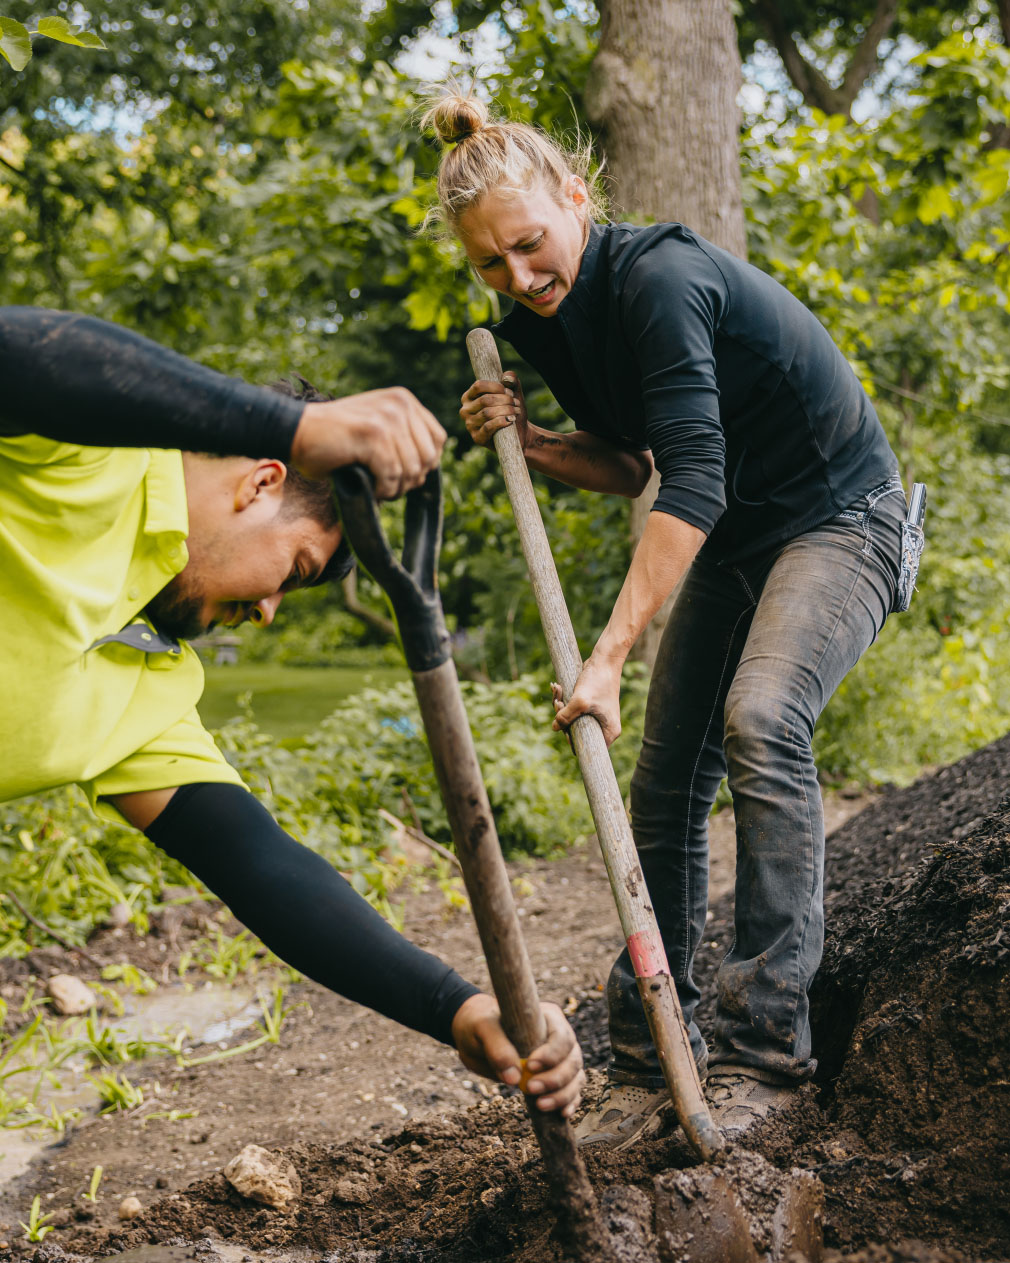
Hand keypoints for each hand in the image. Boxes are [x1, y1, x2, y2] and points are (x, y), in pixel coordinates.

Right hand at [290, 388, 445, 499]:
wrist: (295, 432)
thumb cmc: (334, 439)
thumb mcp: (376, 428)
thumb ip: (403, 438)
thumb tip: (430, 468)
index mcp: (404, 400)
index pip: (438, 440)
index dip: (424, 464)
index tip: (401, 474)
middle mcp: (400, 404)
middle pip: (429, 457)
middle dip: (411, 480)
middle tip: (388, 486)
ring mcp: (387, 418)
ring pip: (412, 470)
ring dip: (395, 488)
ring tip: (377, 488)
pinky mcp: (373, 435)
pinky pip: (393, 476)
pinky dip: (383, 490)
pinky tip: (370, 488)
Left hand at [450, 993, 584, 1116]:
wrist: (475, 1036)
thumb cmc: (481, 1024)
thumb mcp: (483, 1029)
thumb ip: (497, 1048)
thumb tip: (514, 1078)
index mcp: (548, 1018)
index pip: (562, 1037)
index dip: (552, 1054)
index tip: (531, 1066)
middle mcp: (559, 1037)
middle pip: (573, 1060)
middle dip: (556, 1079)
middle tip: (530, 1089)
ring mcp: (560, 1059)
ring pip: (575, 1077)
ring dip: (563, 1095)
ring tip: (540, 1105)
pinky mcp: (554, 1077)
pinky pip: (572, 1091)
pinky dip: (569, 1102)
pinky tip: (561, 1113)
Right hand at [459, 371, 528, 450]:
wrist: (517, 432)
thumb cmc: (511, 410)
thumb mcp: (513, 393)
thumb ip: (512, 380)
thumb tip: (507, 377)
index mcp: (469, 397)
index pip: (478, 386)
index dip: (496, 387)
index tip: (510, 392)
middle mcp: (465, 410)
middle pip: (485, 400)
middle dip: (504, 400)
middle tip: (516, 403)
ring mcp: (469, 425)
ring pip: (487, 413)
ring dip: (506, 411)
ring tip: (516, 412)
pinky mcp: (477, 437)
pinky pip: (488, 427)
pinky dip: (501, 422)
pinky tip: (511, 420)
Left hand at [552, 655, 622, 747]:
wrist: (604, 660)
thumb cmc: (597, 681)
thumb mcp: (579, 702)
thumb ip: (565, 717)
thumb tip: (554, 728)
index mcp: (609, 731)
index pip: (589, 748)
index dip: (573, 742)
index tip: (564, 729)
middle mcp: (605, 725)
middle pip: (578, 733)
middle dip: (564, 720)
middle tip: (558, 704)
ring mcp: (598, 715)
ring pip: (574, 719)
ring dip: (561, 707)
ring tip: (557, 691)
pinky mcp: (591, 705)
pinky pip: (574, 709)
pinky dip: (565, 700)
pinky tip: (557, 687)